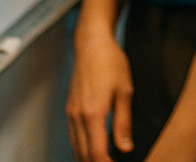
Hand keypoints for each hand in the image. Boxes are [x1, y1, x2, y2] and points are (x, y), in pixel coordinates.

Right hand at [66, 27, 133, 161]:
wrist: (92, 44)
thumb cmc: (110, 63)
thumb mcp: (124, 92)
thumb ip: (123, 123)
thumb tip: (125, 147)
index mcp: (93, 113)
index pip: (96, 152)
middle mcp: (78, 116)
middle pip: (83, 153)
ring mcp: (71, 113)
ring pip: (76, 147)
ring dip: (88, 158)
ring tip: (104, 160)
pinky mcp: (70, 108)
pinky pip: (73, 135)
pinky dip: (82, 147)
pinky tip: (93, 149)